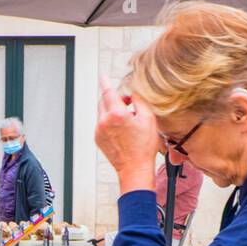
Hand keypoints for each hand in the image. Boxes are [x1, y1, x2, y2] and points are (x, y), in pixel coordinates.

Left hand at [96, 75, 157, 194]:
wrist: (134, 169)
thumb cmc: (143, 147)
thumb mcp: (148, 119)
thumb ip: (139, 100)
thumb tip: (131, 94)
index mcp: (116, 114)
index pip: (108, 92)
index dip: (106, 82)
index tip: (102, 76)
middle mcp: (104, 121)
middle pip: (104, 101)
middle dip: (114, 98)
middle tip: (128, 104)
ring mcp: (99, 131)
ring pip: (102, 112)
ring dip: (112, 110)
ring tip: (127, 120)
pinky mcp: (98, 138)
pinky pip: (102, 123)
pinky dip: (110, 121)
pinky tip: (122, 131)